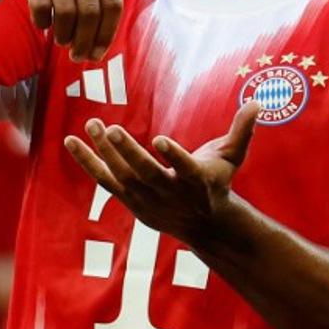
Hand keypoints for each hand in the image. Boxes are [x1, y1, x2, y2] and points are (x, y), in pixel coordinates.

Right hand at [0, 0, 122, 61]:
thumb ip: (99, 2)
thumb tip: (99, 51)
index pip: (113, 5)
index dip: (106, 35)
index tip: (97, 55)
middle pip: (91, 13)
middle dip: (85, 42)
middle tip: (77, 56)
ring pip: (67, 13)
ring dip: (64, 36)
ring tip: (61, 40)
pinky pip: (41, 7)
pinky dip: (43, 23)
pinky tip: (43, 23)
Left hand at [63, 102, 261, 242]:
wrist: (204, 225)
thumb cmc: (216, 182)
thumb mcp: (231, 158)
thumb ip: (242, 130)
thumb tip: (257, 103)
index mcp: (196, 181)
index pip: (185, 169)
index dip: (174, 156)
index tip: (161, 140)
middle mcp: (169, 193)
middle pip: (145, 174)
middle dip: (127, 153)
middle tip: (109, 128)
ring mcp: (146, 199)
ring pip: (122, 176)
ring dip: (104, 152)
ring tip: (92, 124)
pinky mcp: (129, 199)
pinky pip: (103, 179)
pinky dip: (87, 161)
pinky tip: (70, 141)